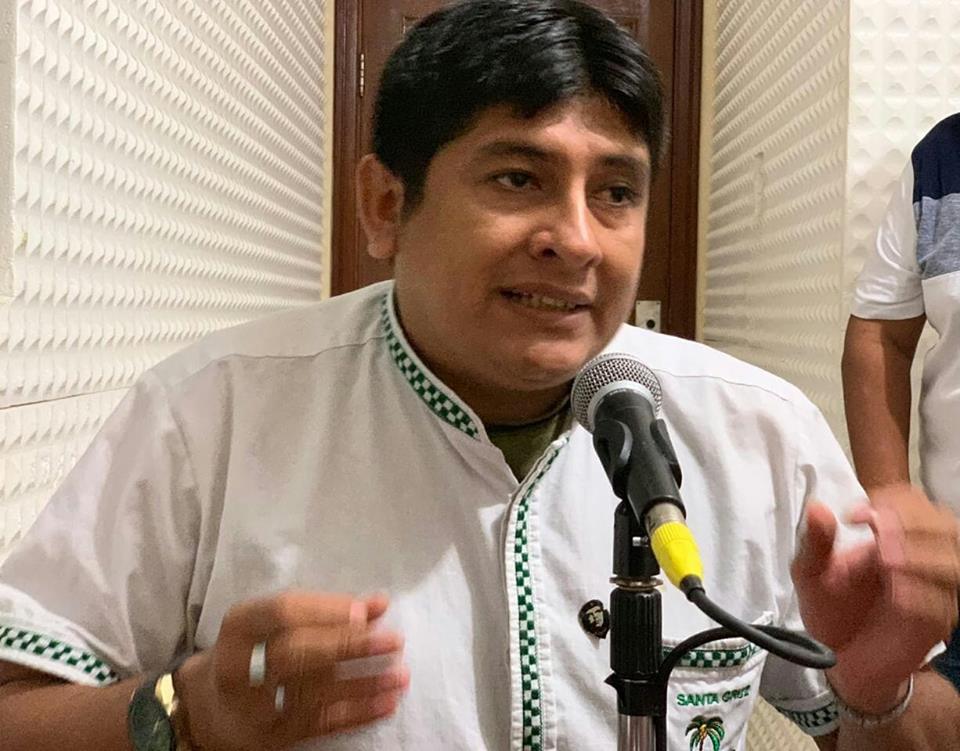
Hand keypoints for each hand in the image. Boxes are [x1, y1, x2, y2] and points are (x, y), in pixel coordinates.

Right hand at [174, 591, 407, 750]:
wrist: (208, 708)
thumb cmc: (253, 650)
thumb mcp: (272, 624)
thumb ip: (323, 611)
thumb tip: (379, 605)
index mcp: (240, 627)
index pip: (283, 612)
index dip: (326, 610)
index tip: (364, 611)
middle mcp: (241, 667)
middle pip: (296, 654)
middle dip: (348, 646)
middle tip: (392, 641)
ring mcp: (255, 706)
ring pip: (313, 692)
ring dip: (364, 683)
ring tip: (401, 673)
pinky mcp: (273, 737)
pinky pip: (321, 724)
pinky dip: (358, 713)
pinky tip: (388, 702)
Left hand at [791, 485, 958, 712]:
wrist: (838, 661)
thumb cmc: (830, 609)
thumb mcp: (810, 572)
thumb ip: (814, 541)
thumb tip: (816, 506)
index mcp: (893, 539)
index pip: (913, 503)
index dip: (891, 500)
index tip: (853, 515)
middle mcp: (920, 560)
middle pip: (944, 526)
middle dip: (912, 521)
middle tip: (876, 530)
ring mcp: (931, 592)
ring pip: (953, 563)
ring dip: (923, 553)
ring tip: (885, 558)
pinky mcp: (933, 625)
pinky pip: (943, 605)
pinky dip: (922, 592)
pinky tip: (895, 590)